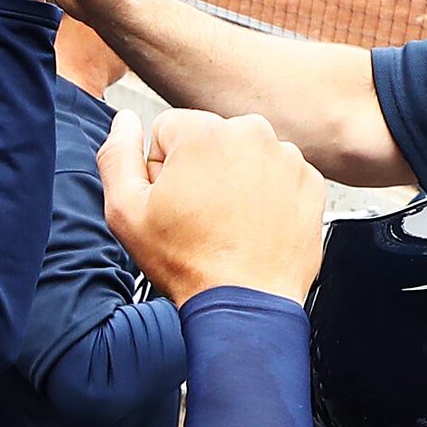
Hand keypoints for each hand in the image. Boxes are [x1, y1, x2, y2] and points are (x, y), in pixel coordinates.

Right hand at [99, 109, 323, 304]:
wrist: (246, 304)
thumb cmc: (189, 264)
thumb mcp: (126, 212)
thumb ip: (117, 156)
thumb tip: (124, 122)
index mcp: (205, 133)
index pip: (167, 130)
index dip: (160, 169)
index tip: (171, 201)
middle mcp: (251, 133)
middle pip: (208, 139)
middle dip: (199, 170)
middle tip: (198, 217)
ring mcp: (286, 158)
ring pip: (243, 156)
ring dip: (233, 182)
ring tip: (227, 225)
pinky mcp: (309, 182)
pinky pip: (276, 175)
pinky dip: (265, 196)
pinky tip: (252, 227)